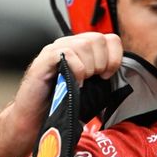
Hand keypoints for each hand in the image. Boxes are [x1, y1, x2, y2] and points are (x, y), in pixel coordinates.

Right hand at [2, 33, 123, 156]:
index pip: (109, 38)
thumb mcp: (90, 87)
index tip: (108, 75)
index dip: (114, 56)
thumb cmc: (63, 103)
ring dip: (89, 67)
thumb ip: (102, 74)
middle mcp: (68, 45)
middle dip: (102, 62)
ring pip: (84, 45)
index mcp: (82, 49)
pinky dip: (76, 70)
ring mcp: (55, 50)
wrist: (35, 118)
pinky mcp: (44, 60)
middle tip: (93, 79)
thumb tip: (120, 70)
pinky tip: (73, 83)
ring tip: (81, 82)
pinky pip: (67, 54)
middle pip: (98, 39)